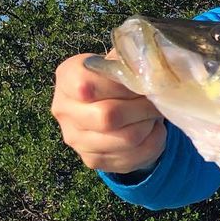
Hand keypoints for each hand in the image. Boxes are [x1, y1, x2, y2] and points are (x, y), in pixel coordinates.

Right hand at [51, 52, 166, 173]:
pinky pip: (133, 155)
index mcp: (68, 76)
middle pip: (108, 116)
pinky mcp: (92, 159)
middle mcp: (64, 108)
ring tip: (153, 114)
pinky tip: (151, 130)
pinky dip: (153, 142)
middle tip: (155, 101)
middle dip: (142, 108)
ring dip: (149, 125)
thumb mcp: (123, 61)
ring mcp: (75, 138)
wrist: (115, 108)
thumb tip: (151, 70)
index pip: (88, 84)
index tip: (141, 83)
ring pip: (126, 138)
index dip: (123, 86)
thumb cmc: (120, 80)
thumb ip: (133, 62)